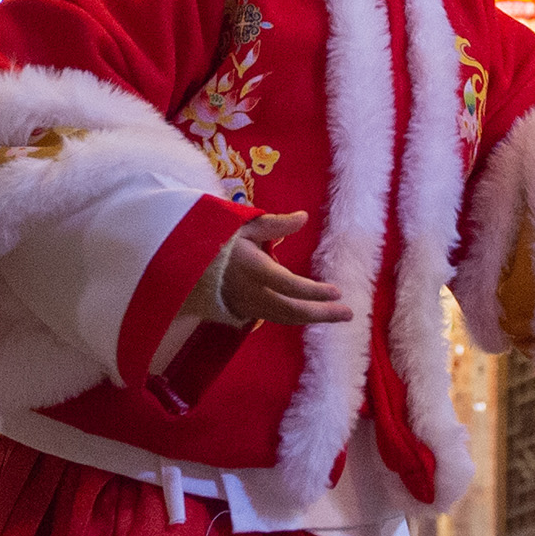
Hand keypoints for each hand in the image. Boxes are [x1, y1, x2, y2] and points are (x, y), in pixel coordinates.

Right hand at [216, 213, 352, 326]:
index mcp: (252, 269)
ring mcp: (247, 305)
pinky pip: (275, 317)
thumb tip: (303, 217)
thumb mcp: (243, 225)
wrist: (186, 262)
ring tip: (338, 315)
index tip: (337, 291)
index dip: (313, 292)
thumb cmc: (218, 239)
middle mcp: (252, 292)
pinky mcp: (245, 311)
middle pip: (291, 310)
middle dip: (321, 313)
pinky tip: (313, 313)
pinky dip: (297, 317)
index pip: (288, 285)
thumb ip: (275, 225)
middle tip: (348, 313)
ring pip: (284, 318)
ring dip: (312, 318)